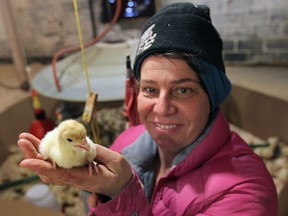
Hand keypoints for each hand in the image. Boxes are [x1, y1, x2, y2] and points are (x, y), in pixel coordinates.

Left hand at [17, 133, 132, 197]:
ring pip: (49, 167)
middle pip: (48, 171)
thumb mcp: (115, 161)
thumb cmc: (119, 174)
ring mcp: (72, 175)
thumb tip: (82, 144)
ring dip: (36, 153)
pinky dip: (45, 154)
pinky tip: (40, 144)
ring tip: (26, 138)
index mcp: (86, 178)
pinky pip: (55, 164)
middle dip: (33, 155)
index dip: (42, 167)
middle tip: (23, 139)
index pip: (60, 174)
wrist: (120, 185)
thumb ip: (99, 153)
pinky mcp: (73, 170)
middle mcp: (75, 179)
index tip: (26, 162)